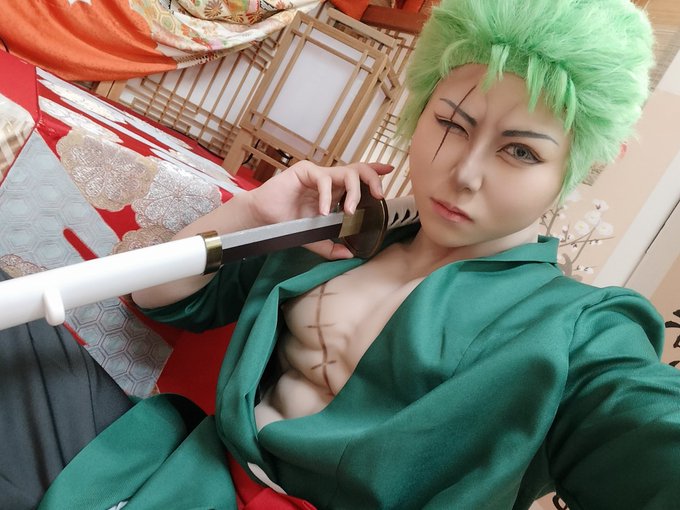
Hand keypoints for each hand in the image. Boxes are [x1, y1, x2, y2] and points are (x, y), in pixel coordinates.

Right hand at [244, 161, 393, 258]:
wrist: (263, 220)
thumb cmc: (288, 224)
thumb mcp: (314, 239)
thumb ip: (331, 247)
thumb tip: (350, 256)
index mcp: (334, 191)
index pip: (359, 177)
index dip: (375, 171)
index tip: (390, 171)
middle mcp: (329, 180)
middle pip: (358, 170)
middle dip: (373, 179)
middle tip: (379, 195)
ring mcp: (318, 174)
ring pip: (346, 172)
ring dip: (354, 192)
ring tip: (348, 211)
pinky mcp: (305, 171)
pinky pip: (323, 179)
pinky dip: (326, 197)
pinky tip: (323, 212)